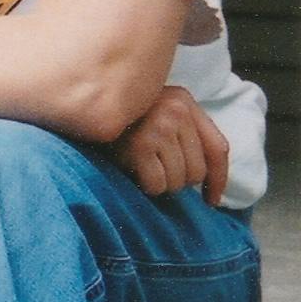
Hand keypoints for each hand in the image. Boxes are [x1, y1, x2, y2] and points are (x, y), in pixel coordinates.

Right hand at [114, 85, 227, 204]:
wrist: (84, 109)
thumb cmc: (121, 120)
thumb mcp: (158, 115)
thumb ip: (185, 135)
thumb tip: (211, 188)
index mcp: (184, 100)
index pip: (217, 148)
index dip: (218, 180)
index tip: (211, 200)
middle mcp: (175, 110)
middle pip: (197, 170)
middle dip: (178, 180)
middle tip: (155, 171)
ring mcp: (158, 126)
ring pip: (178, 180)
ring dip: (161, 183)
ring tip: (142, 168)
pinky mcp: (140, 144)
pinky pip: (157, 184)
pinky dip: (147, 186)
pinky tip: (133, 172)